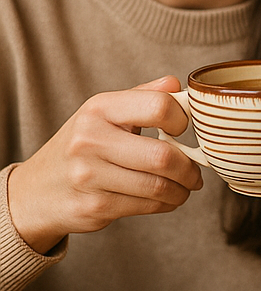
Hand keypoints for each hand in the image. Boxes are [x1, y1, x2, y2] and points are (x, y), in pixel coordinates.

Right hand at [8, 76, 203, 254]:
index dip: (182, 120)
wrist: (35, 191)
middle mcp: (89, 139)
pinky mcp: (93, 206)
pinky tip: (167, 198)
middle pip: (163, 156)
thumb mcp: (104, 113)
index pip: (158, 106)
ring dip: (182, 190)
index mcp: (99, 109)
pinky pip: (147, 206)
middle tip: (195, 173)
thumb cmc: (81, 147)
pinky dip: (166, 204)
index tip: (184, 131)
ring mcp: (88, 175)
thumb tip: (177, 83)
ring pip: (158, 186)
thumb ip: (143, 97)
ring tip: (185, 187)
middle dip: (189, 168)